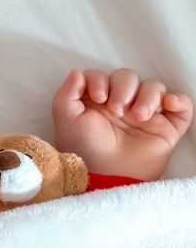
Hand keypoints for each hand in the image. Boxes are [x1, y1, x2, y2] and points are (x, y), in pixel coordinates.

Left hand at [52, 68, 192, 180]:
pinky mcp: (167, 126)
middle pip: (128, 76)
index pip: (102, 75)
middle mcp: (121, 103)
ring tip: (139, 116)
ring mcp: (145, 113)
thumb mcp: (66, 119)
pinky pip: (182, 105)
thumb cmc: (85, 148)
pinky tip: (167, 105)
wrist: (109, 174)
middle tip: (117, 110)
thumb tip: (77, 72)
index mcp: (97, 99)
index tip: (98, 97)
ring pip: (154, 86)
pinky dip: (179, 100)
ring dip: (148, 95)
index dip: (100, 80)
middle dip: (123, 88)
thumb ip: (66, 93)